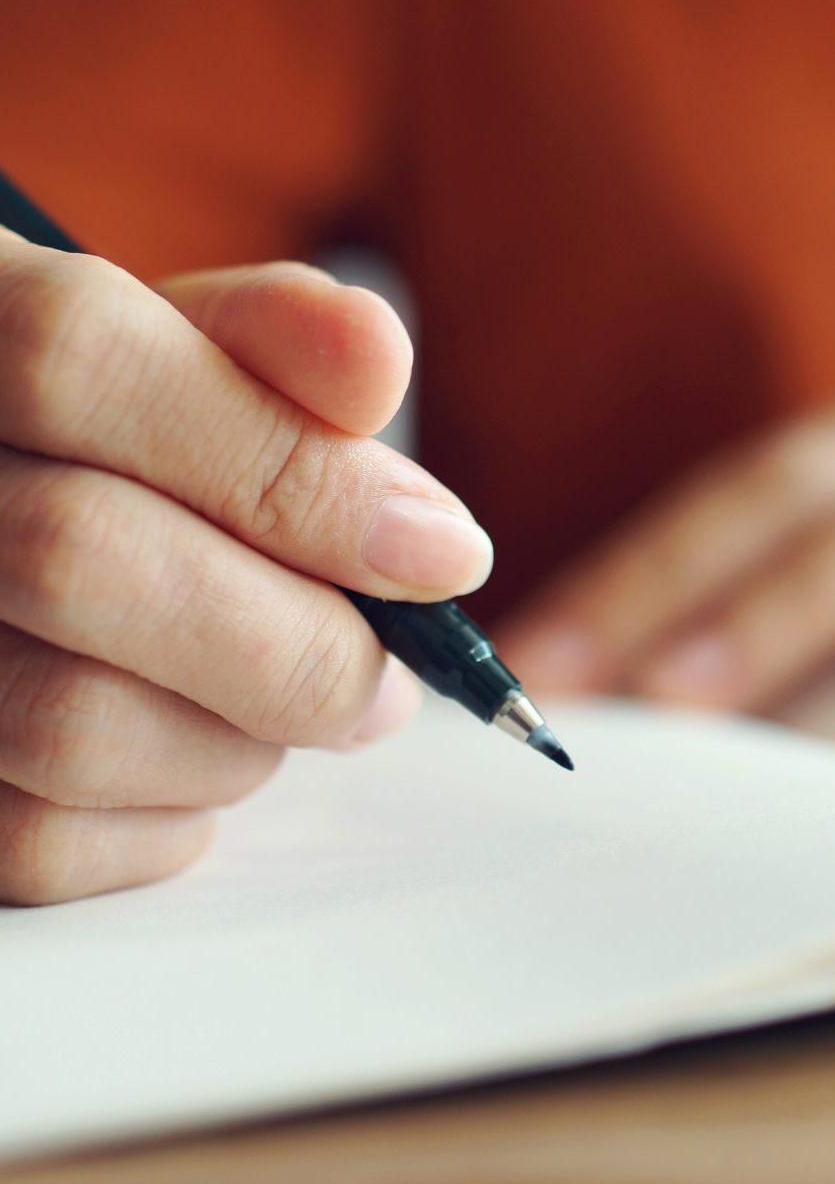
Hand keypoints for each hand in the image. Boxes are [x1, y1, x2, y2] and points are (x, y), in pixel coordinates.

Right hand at [0, 239, 493, 903]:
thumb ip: (279, 343)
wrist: (16, 508)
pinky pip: (39, 841)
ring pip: (68, 721)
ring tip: (285, 708)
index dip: (283, 466)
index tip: (443, 554)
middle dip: (294, 639)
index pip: (84, 362)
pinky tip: (198, 761)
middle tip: (390, 676)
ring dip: (240, 741)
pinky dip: (167, 823)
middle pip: (80, 556)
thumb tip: (377, 367)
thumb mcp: (185, 349)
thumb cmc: (115, 436)